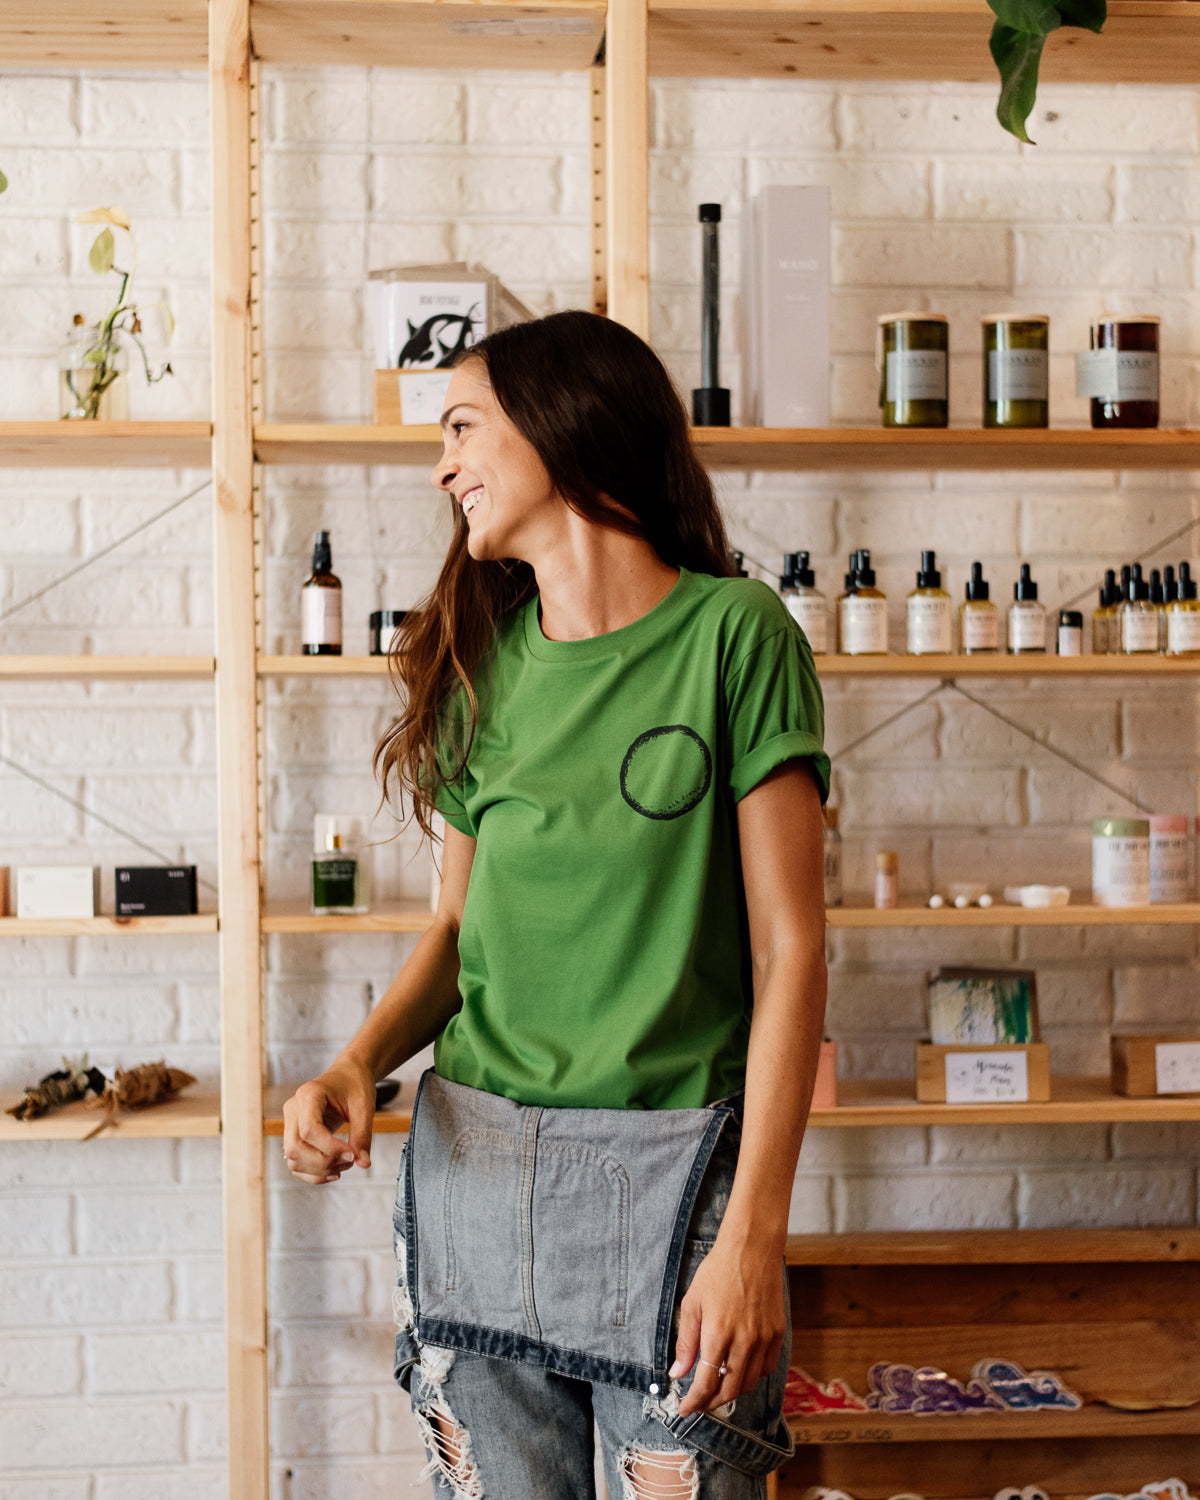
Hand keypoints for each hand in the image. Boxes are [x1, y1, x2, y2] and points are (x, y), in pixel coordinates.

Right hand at [281, 1060, 376, 1184]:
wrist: (348, 1075)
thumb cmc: (355, 1085)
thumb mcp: (364, 1107)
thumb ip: (363, 1135)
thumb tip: (364, 1163)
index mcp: (309, 1094)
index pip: (309, 1129)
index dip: (330, 1148)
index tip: (352, 1155)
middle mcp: (293, 1108)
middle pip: (295, 1147)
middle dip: (324, 1162)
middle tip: (351, 1160)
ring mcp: (290, 1123)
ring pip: (292, 1159)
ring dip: (319, 1170)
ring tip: (346, 1164)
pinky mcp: (293, 1136)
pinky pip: (295, 1163)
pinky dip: (313, 1173)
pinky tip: (334, 1171)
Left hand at [669, 1234, 785, 1417]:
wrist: (752, 1249)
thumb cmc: (717, 1272)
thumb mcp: (692, 1303)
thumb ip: (686, 1342)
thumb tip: (677, 1373)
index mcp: (718, 1333)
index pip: (706, 1383)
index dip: (694, 1402)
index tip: (685, 1409)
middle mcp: (744, 1341)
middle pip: (730, 1390)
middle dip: (712, 1402)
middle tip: (699, 1402)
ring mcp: (764, 1338)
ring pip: (749, 1383)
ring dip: (732, 1391)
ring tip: (718, 1387)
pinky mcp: (778, 1333)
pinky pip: (766, 1367)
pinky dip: (752, 1375)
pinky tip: (740, 1367)